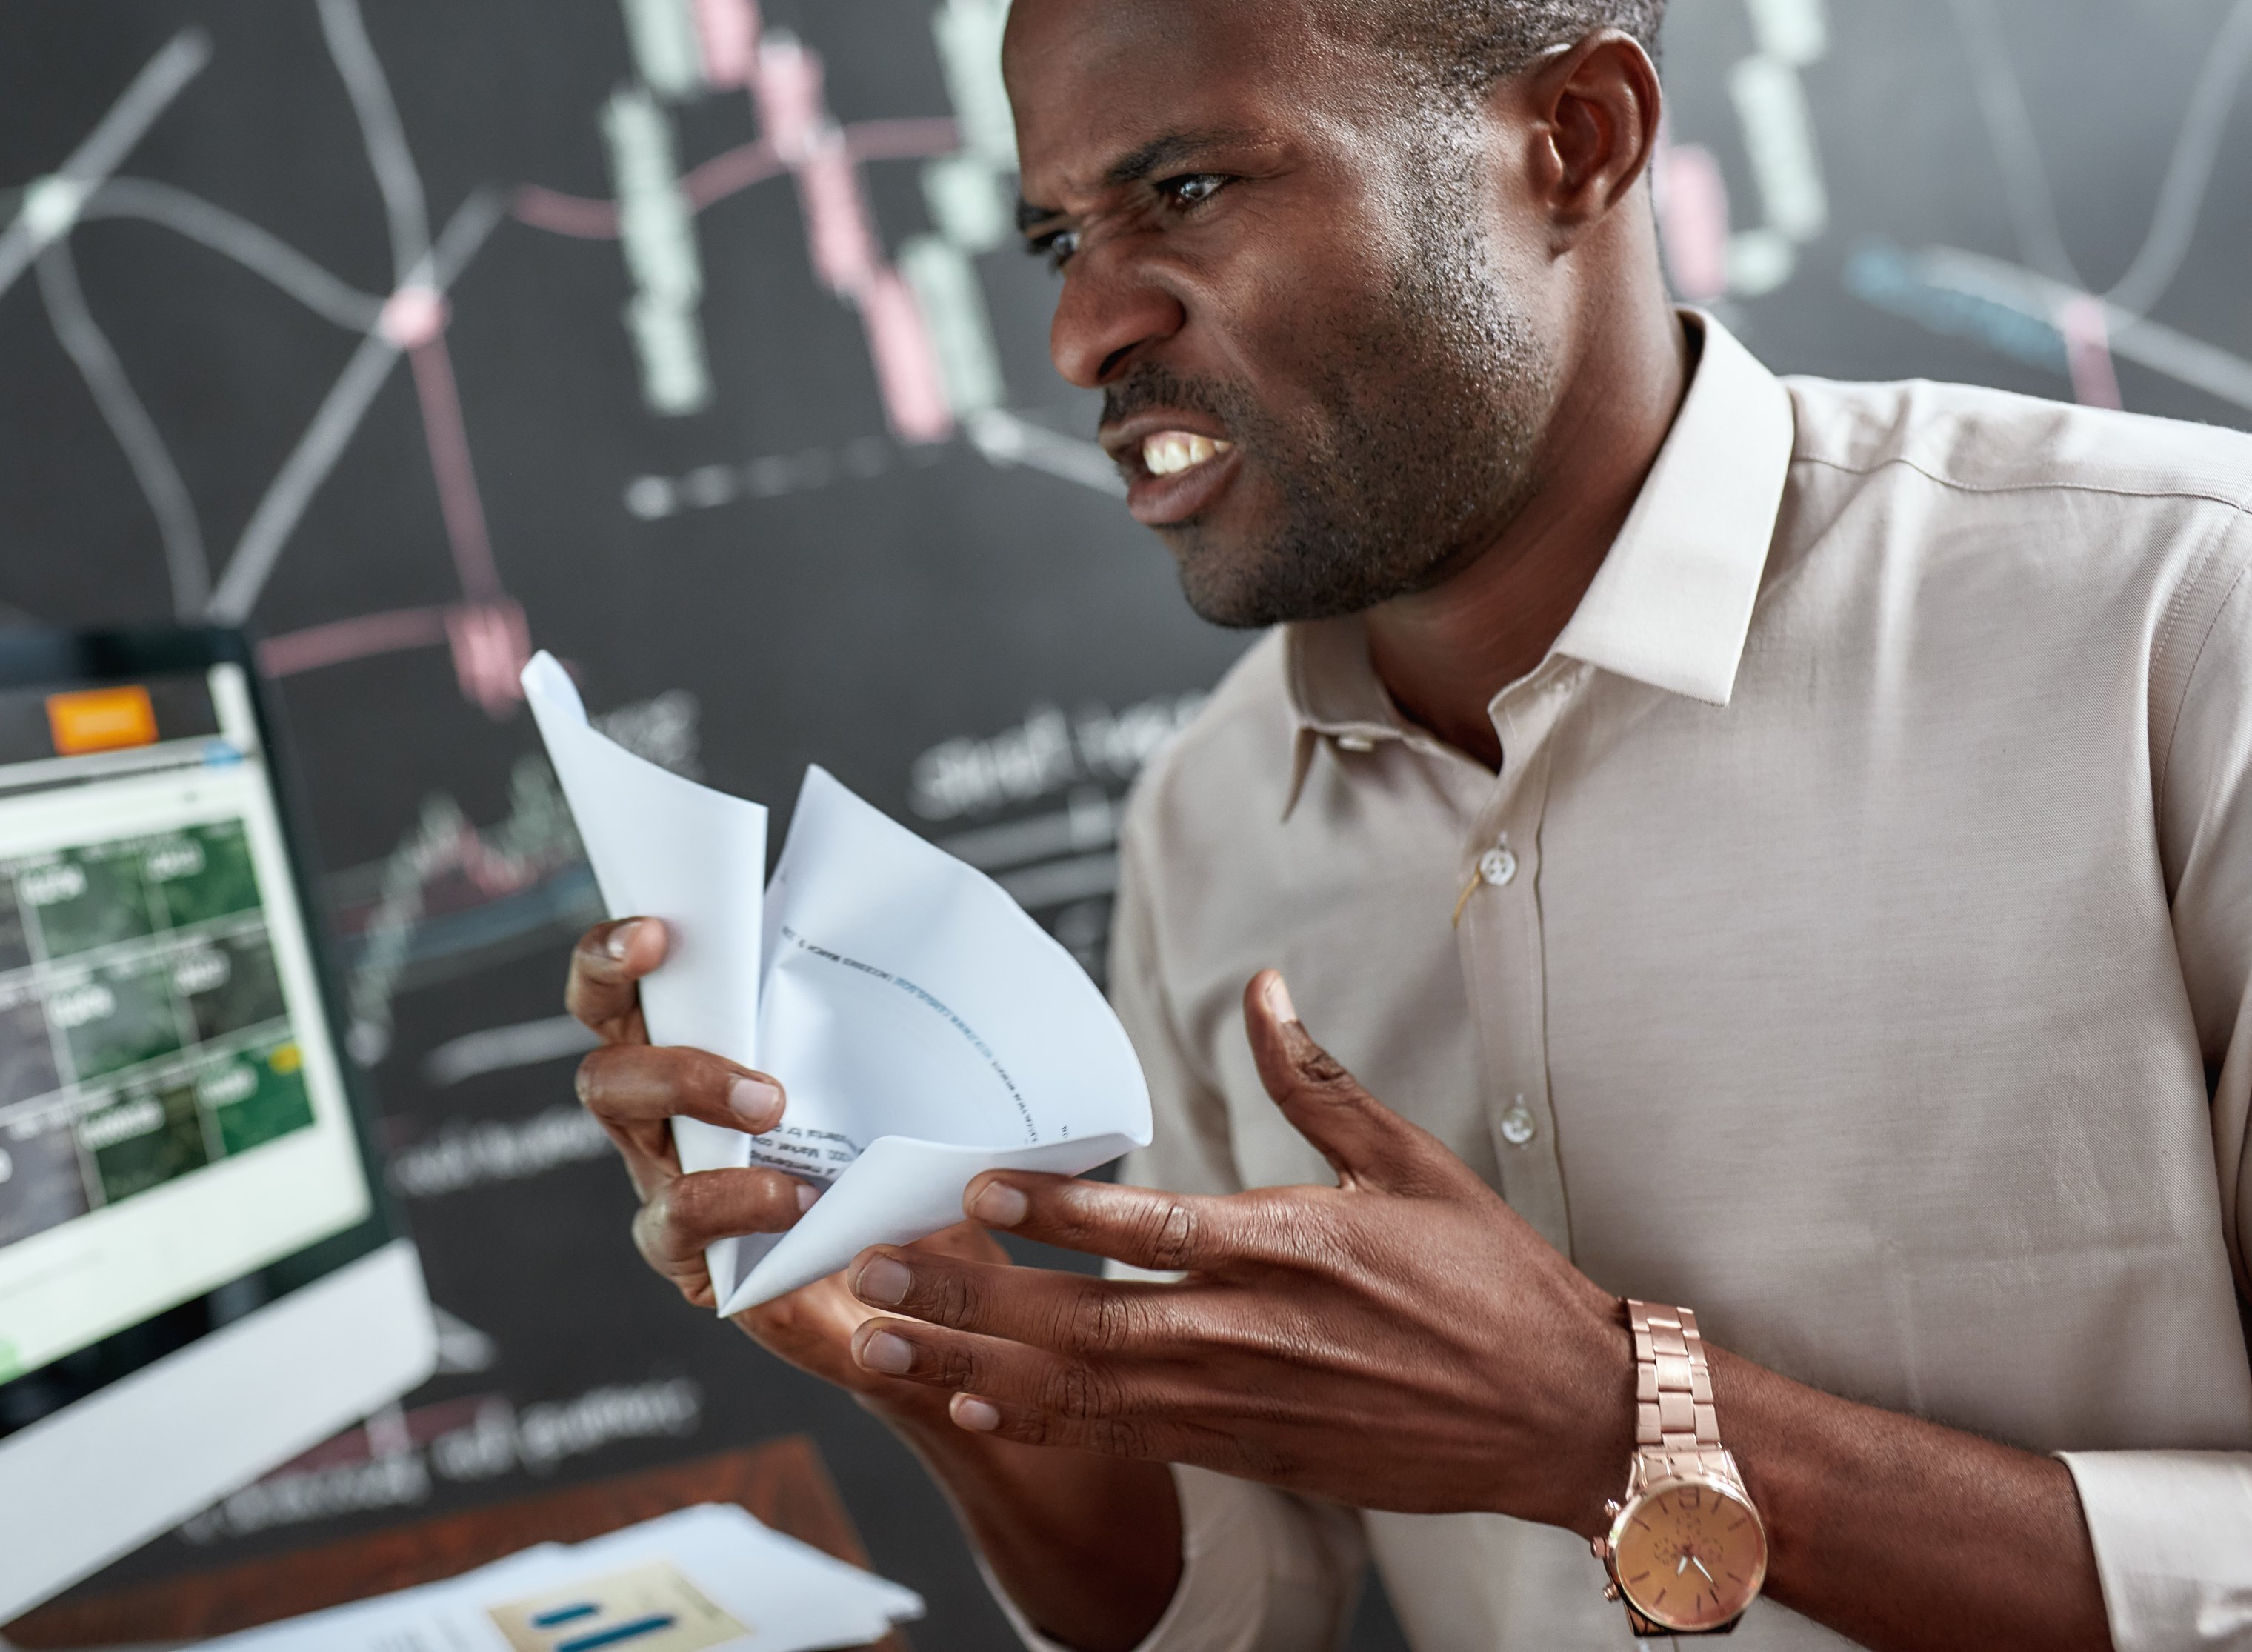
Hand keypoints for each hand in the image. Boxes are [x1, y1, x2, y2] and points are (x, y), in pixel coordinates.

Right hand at [564, 916, 1006, 1406]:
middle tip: (754, 1075)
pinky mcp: (680, 1248)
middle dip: (667, 1061)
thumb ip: (847, 1014)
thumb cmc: (876, 1152)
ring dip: (694, 1105)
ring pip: (627, 1136)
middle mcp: (656, 1111)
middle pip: (605, 1068)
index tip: (659, 933)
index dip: (613, 954)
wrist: (899, 1268)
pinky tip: (797, 1199)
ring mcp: (661, 1178)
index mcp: (685, 1048)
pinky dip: (737, 1201)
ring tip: (775, 1113)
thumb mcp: (866, 1075)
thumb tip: (880, 937)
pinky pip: (676, 1217)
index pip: (617, 990)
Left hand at [838, 967, 1635, 1533]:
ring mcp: (1242, 1401)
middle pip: (1084, 1317)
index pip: (1152, 1225)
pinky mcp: (1248, 1450)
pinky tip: (971, 1405)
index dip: (1059, 1208)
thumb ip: (1315, 1082)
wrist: (1564, 1416)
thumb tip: (1261, 990)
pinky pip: (1122, 1438)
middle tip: (876, 1273)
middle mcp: (1251, 1331)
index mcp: (1291, 1246)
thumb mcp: (1412, 1163)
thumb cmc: (1492, 1286)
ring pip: (1083, 1388)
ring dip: (974, 1363)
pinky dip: (1041, 1422)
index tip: (978, 1186)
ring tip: (881, 1343)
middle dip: (970, 1296)